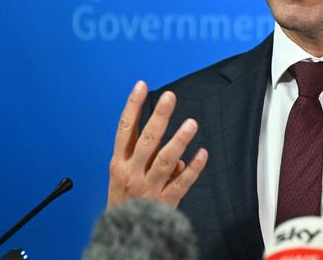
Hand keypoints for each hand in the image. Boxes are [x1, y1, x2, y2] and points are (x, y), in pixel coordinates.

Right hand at [107, 81, 208, 209]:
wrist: (122, 235)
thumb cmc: (125, 200)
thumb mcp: (125, 176)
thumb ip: (144, 157)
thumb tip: (171, 150)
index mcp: (119, 163)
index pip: (125, 129)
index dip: (133, 106)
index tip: (141, 86)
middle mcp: (132, 173)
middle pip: (147, 140)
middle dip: (158, 116)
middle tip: (170, 97)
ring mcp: (148, 187)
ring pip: (165, 160)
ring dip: (179, 140)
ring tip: (191, 123)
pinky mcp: (164, 201)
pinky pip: (182, 182)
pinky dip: (193, 168)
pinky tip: (203, 153)